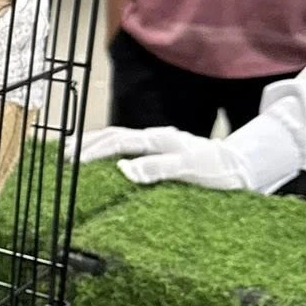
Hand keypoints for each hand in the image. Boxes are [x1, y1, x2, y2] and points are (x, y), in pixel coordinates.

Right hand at [78, 124, 251, 190]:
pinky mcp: (162, 151)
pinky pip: (129, 146)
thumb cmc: (218, 171)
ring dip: (96, 143)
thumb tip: (124, 169)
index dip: (93, 151)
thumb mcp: (189, 170)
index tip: (73, 160)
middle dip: (87, 142)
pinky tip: (105, 158)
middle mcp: (156, 137)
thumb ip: (158, 168)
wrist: (242, 167)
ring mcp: (159, 142)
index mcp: (159, 139)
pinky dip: (110, 149)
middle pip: (113, 135)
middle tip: (63, 153)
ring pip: (119, 138)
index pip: (118, 143)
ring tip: (75, 151)